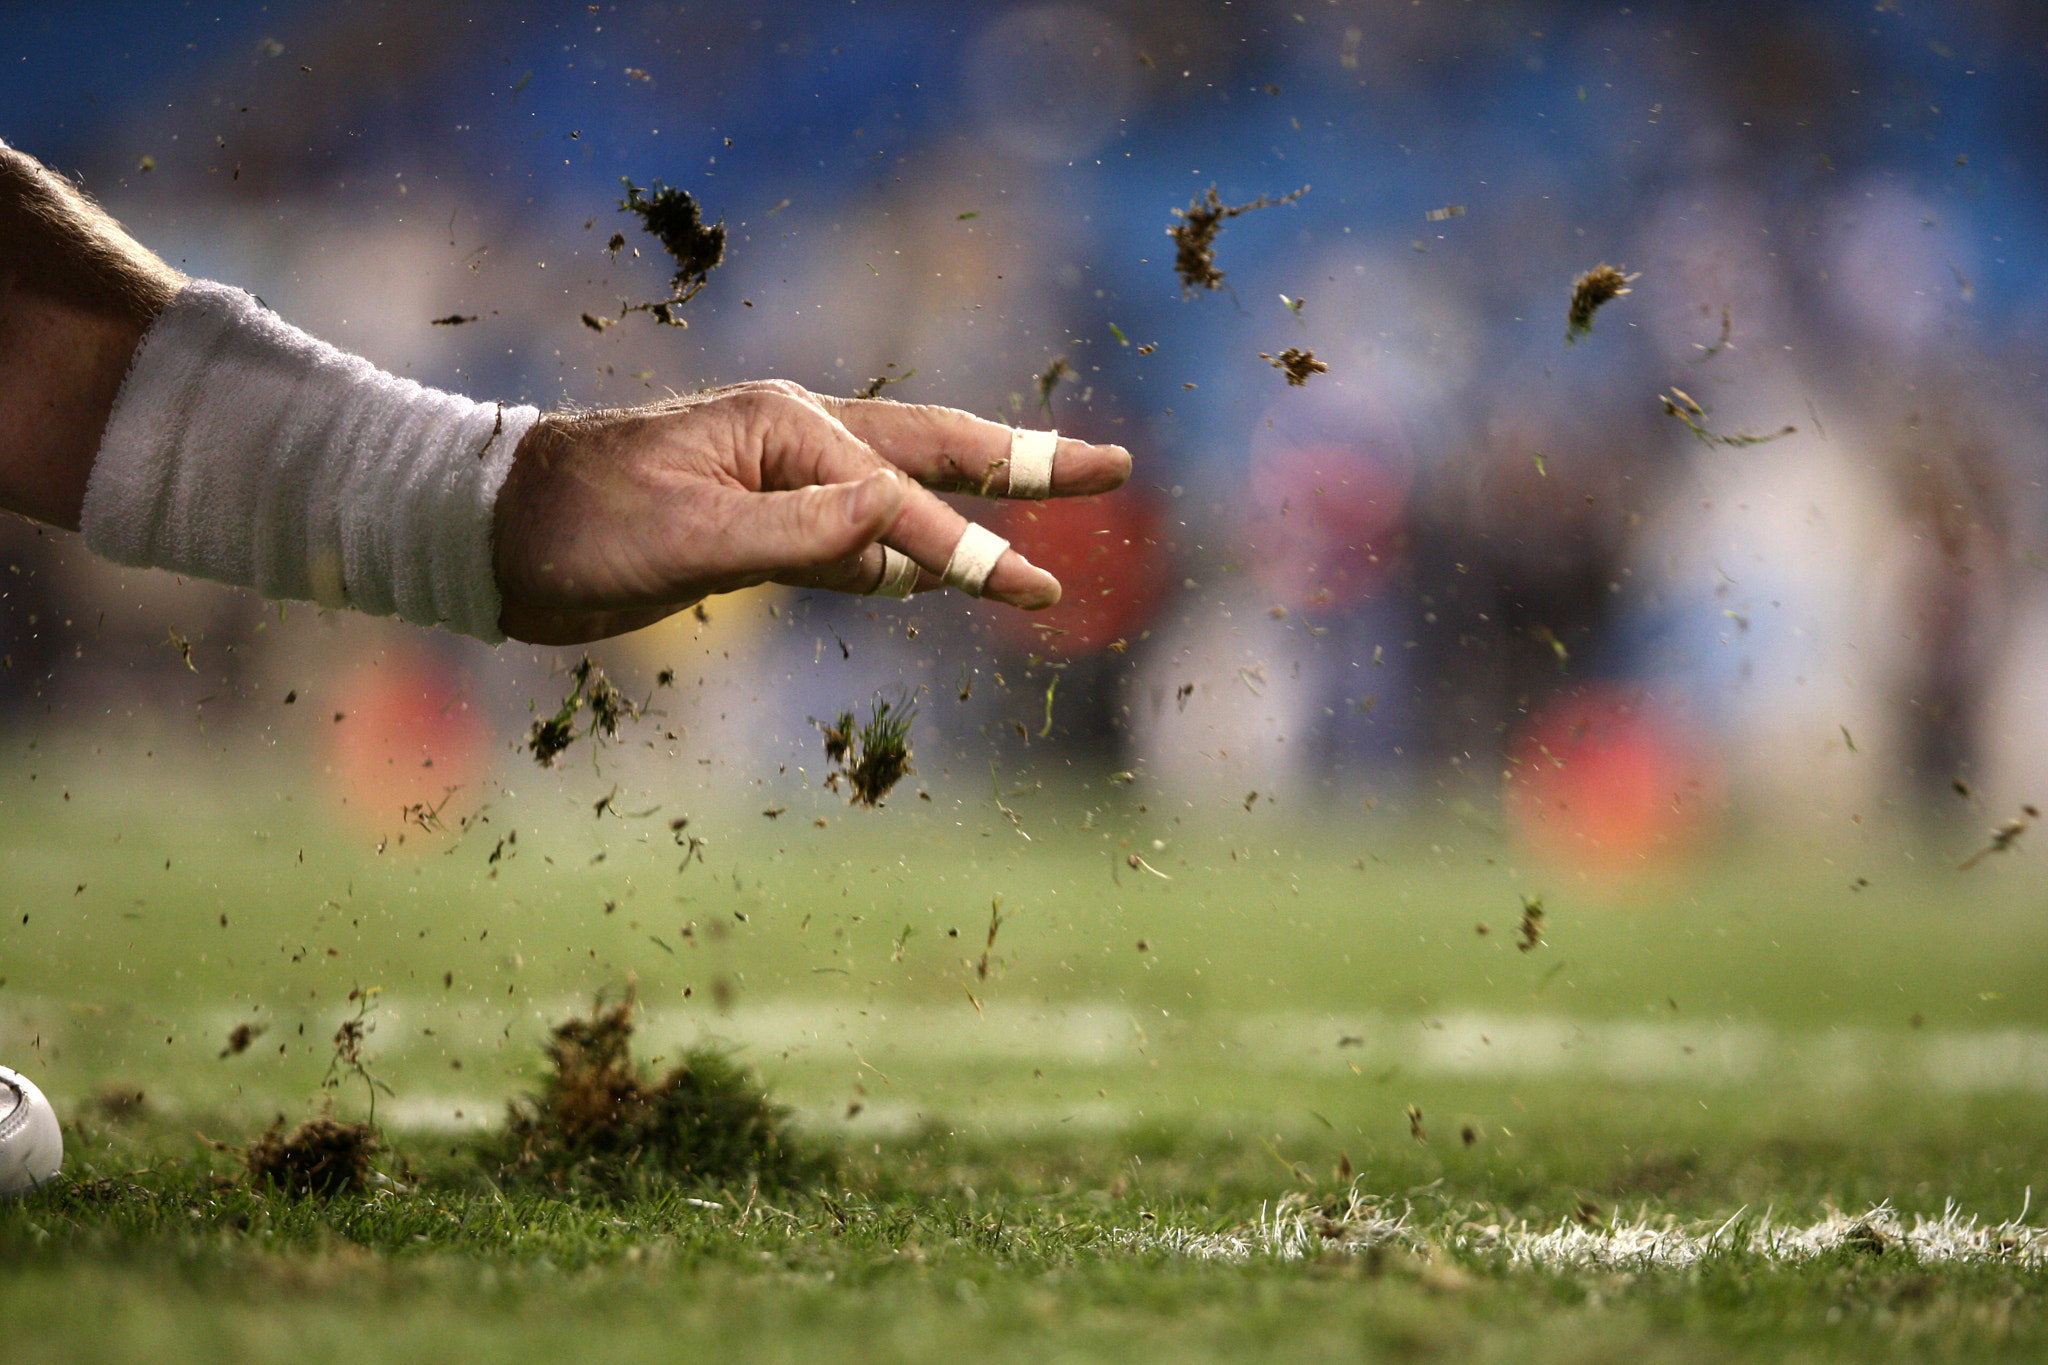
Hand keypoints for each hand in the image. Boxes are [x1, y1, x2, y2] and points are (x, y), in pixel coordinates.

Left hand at [491, 379, 1132, 644]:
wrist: (489, 534)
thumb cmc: (576, 527)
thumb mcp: (689, 538)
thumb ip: (803, 536)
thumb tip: (904, 532)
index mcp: (787, 429)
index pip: (904, 501)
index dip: (977, 551)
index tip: (1041, 591)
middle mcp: (795, 441)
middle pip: (936, 449)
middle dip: (1025, 461)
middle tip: (1111, 465)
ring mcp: (779, 479)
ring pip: (903, 489)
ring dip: (976, 498)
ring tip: (1051, 486)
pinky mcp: (757, 524)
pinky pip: (856, 536)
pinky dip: (906, 549)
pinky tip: (935, 570)